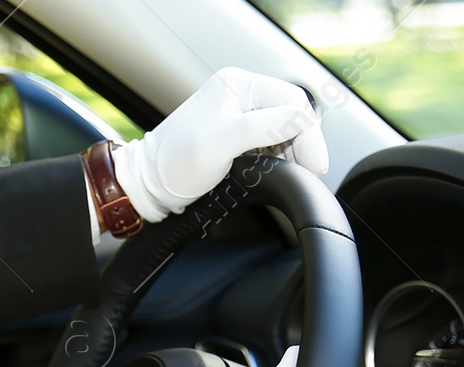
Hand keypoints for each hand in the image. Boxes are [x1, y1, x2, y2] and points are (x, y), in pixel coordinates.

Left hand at [115, 68, 327, 222]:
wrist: (149, 185)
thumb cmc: (174, 163)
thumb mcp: (222, 142)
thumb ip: (263, 128)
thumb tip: (301, 123)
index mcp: (239, 85)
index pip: (292, 101)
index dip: (308, 133)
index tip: (314, 163)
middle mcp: (241, 95)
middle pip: (291, 114)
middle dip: (302, 143)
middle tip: (307, 171)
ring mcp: (240, 115)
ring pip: (284, 130)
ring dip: (292, 152)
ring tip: (291, 173)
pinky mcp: (238, 136)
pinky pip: (271, 142)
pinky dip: (279, 158)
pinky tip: (276, 172)